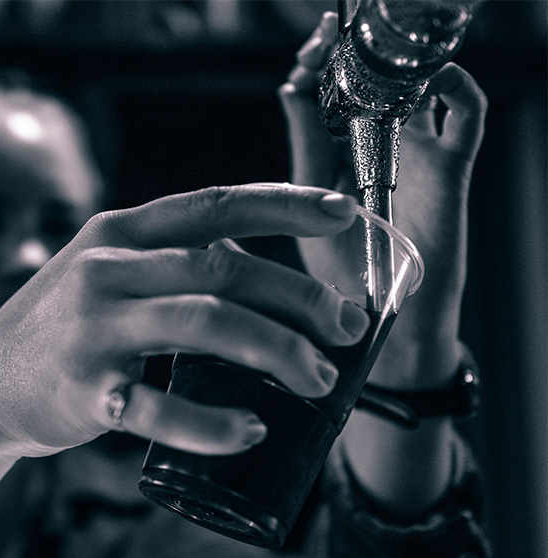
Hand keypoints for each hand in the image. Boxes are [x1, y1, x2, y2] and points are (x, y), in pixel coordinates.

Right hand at [0, 184, 367, 457]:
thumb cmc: (60, 329)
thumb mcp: (102, 274)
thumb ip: (166, 265)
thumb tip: (263, 283)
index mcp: (118, 234)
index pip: (213, 205)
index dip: (285, 205)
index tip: (345, 216)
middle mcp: (106, 270)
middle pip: (225, 268)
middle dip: (300, 298)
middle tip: (347, 329)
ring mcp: (93, 328)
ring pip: (207, 324)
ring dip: (277, 352)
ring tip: (319, 381)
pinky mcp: (85, 389)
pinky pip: (161, 407)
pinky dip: (214, 422)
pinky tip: (251, 431)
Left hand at [278, 12, 487, 387]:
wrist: (381, 325)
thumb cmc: (340, 273)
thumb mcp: (307, 202)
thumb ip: (303, 147)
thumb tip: (288, 90)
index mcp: (340, 150)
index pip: (332, 90)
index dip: (319, 63)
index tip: (308, 51)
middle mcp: (380, 145)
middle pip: (375, 78)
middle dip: (355, 50)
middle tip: (334, 37)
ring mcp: (417, 153)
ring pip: (422, 87)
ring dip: (403, 61)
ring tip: (378, 50)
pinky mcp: (450, 169)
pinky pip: (466, 118)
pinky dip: (456, 90)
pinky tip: (431, 80)